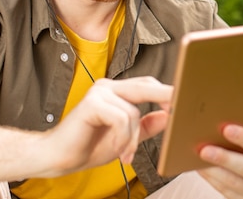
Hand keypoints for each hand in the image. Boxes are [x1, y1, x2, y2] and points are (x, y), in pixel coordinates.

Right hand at [42, 77, 171, 175]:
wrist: (58, 157)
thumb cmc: (89, 146)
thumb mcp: (126, 138)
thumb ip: (146, 127)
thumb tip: (169, 116)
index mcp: (116, 91)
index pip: (147, 84)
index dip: (166, 92)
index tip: (184, 101)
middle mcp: (108, 87)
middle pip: (145, 86)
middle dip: (165, 97)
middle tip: (179, 110)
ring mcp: (99, 92)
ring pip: (134, 111)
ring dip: (133, 138)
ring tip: (125, 154)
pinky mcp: (92, 103)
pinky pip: (122, 118)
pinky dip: (123, 138)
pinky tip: (118, 151)